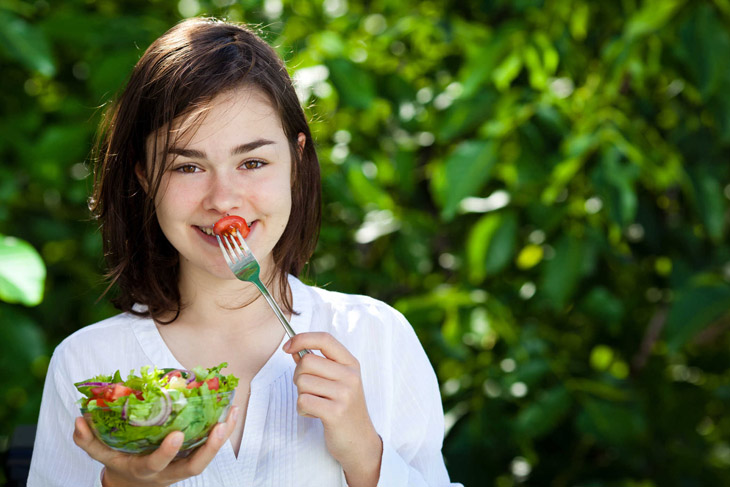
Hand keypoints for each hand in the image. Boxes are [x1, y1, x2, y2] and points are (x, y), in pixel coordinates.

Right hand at [73, 406, 238, 486]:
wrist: (135, 484)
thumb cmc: (119, 463)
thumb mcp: (101, 454)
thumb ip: (88, 440)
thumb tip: (78, 419)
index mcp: (145, 470)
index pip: (157, 464)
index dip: (167, 452)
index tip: (176, 435)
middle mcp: (169, 471)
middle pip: (193, 467)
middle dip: (208, 449)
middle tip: (219, 427)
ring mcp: (183, 465)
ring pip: (207, 457)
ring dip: (222, 437)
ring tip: (232, 412)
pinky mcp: (192, 456)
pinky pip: (210, 446)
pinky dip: (223, 430)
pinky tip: (231, 410)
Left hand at [284, 332, 381, 486]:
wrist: (360, 441)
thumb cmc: (344, 408)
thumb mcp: (337, 381)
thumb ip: (318, 363)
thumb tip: (294, 349)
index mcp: (351, 364)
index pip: (324, 339)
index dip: (302, 338)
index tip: (287, 346)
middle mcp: (350, 376)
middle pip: (307, 362)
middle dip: (298, 375)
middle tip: (308, 389)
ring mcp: (344, 394)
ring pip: (302, 382)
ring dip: (301, 395)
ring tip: (315, 403)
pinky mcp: (335, 413)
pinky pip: (303, 401)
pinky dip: (302, 409)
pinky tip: (315, 414)